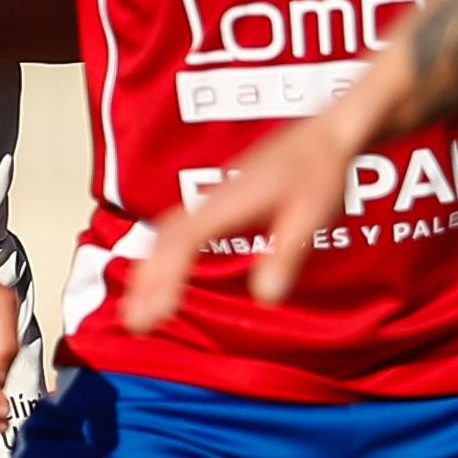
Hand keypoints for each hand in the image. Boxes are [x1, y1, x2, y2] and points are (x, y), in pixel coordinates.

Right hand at [128, 113, 363, 331]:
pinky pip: (177, 230)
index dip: (164, 278)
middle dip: (143, 281)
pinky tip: (164, 272)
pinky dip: (162, 255)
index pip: (182, 242)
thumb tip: (266, 296)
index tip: (154, 313)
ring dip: (148, 269)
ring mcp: (212, 198)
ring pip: (165, 233)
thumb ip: (285, 256)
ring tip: (138, 305)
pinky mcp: (219, 201)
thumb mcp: (311, 216)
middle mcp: (212, 199)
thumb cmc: (319, 170)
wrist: (325, 134)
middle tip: (133, 322)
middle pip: (162, 240)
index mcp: (229, 202)